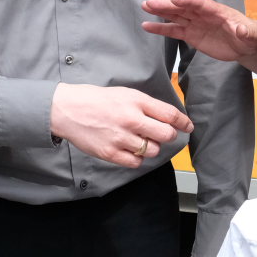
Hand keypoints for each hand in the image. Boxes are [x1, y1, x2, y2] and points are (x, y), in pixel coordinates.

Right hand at [50, 84, 192, 168]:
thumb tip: (168, 118)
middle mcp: (131, 119)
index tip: (188, 127)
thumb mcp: (126, 94)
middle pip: (165, 135)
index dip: (183, 122)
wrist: (68, 109)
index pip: (170, 114)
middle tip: (161, 134)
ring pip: (152, 150)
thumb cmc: (98, 100)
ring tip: (139, 140)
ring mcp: (121, 138)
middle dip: (168, 136)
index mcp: (137, 102)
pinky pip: (136, 162)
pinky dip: (137, 158)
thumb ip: (147, 105)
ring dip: (150, 147)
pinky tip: (129, 149)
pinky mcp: (110, 153)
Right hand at [142, 0, 256, 61]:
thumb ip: (247, 32)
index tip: (175, 0)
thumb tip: (243, 30)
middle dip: (167, 4)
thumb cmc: (251, 36)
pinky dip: (161, 29)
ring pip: (175, 16)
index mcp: (218, 11)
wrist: (246, 44)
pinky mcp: (191, 35)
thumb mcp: (252, 35)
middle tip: (150, 2)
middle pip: (183, 7)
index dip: (188, 1)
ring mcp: (196, 24)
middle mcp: (203, 15)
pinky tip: (147, 26)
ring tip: (145, 7)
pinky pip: (174, 31)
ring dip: (160, 12)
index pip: (201, 3)